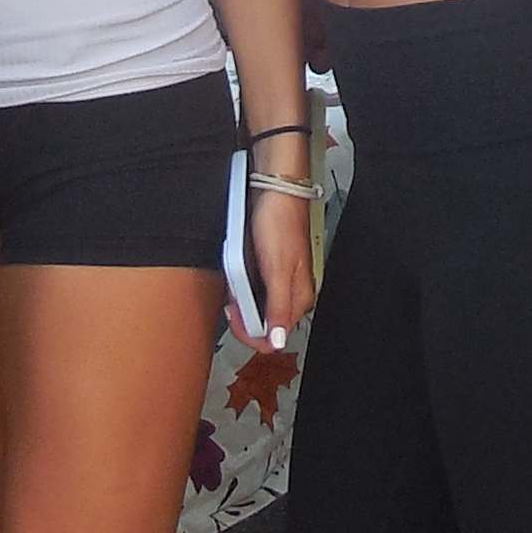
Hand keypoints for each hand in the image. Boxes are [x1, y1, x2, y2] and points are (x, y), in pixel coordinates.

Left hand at [231, 182, 317, 351]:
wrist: (275, 190)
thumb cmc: (280, 222)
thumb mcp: (278, 270)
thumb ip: (278, 308)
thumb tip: (279, 341)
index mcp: (299, 298)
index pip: (276, 338)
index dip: (252, 335)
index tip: (237, 322)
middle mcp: (292, 293)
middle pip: (265, 325)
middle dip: (244, 317)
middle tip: (232, 302)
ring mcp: (281, 281)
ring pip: (257, 308)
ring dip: (241, 302)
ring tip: (234, 284)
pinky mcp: (269, 269)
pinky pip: (252, 289)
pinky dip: (241, 287)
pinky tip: (237, 275)